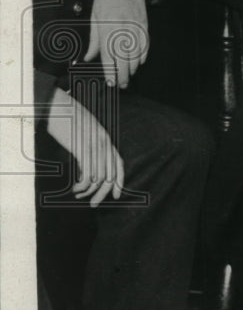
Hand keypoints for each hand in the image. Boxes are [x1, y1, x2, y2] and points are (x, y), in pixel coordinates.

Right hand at [46, 87, 124, 207]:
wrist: (56, 105)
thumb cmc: (66, 118)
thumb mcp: (84, 130)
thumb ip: (91, 143)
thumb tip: (89, 161)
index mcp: (105, 139)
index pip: (119, 164)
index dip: (119, 182)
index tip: (115, 196)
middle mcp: (104, 143)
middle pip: (109, 176)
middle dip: (102, 194)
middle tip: (92, 205)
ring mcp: (94, 146)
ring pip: (98, 178)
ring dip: (88, 191)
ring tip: (78, 194)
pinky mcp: (83, 149)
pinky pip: (88, 175)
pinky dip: (82, 186)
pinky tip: (75, 188)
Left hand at [84, 0, 148, 87]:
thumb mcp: (94, 16)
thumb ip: (93, 39)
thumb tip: (88, 57)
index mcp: (107, 25)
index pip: (110, 55)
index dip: (111, 71)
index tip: (111, 82)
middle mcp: (123, 27)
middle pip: (125, 58)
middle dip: (123, 75)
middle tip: (121, 85)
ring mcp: (136, 25)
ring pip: (137, 53)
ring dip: (133, 67)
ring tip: (128, 76)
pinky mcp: (144, 23)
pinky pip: (146, 44)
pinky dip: (143, 55)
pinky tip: (138, 63)